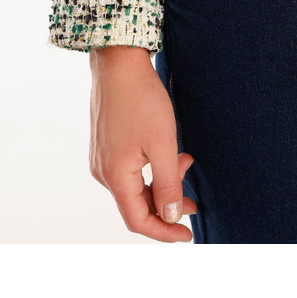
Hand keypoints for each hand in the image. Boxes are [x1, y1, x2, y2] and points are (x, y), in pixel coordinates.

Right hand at [88, 45, 196, 241]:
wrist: (118, 62)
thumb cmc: (141, 99)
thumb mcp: (163, 143)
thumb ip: (168, 184)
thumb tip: (172, 216)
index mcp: (114, 176)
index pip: (138, 220)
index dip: (164, 231)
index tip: (187, 236)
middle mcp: (102, 172)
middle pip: (136, 204)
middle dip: (167, 205)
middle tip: (195, 201)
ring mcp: (101, 158)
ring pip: (134, 186)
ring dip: (161, 183)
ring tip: (186, 163)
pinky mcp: (105, 144)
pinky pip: (129, 170)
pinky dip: (151, 169)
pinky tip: (169, 153)